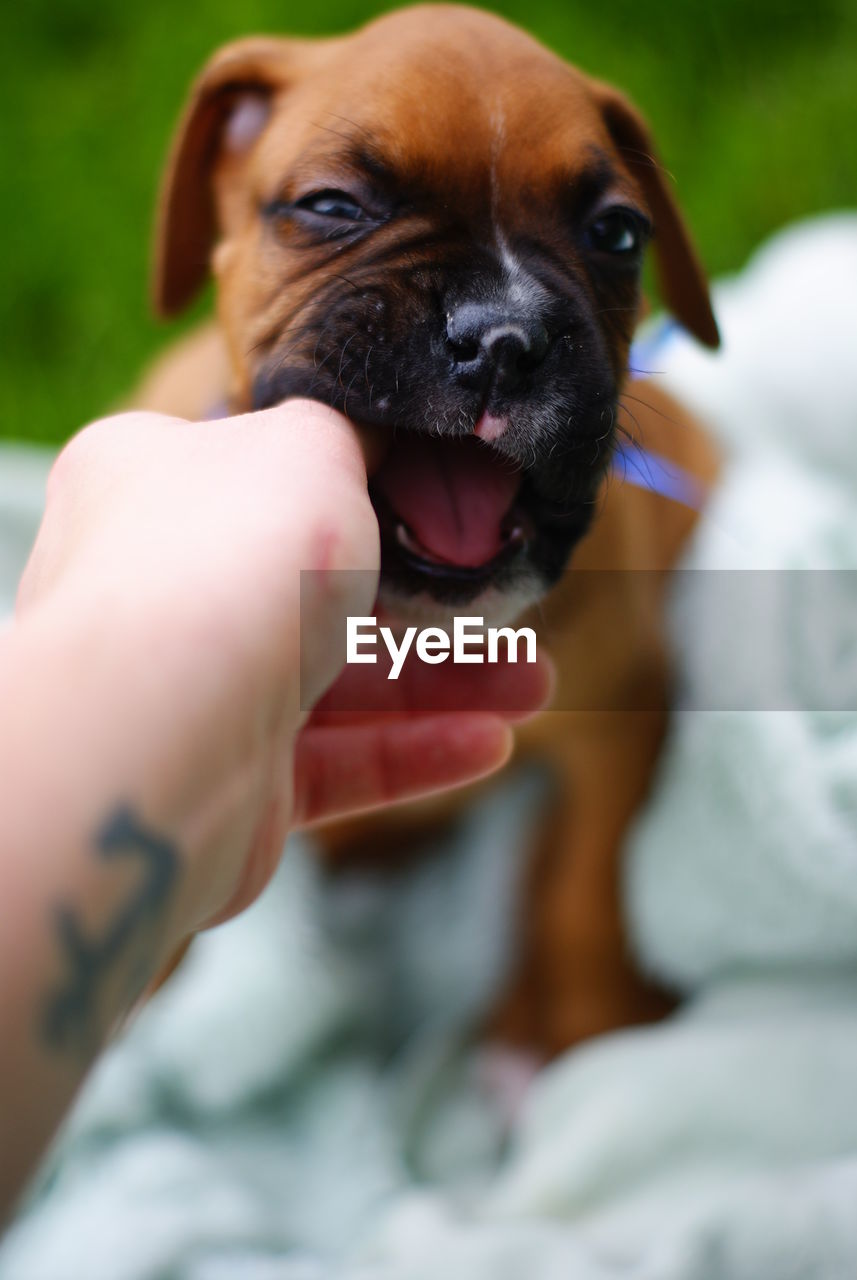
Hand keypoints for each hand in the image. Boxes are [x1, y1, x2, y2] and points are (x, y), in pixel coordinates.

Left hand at [16, 401, 550, 932]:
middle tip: (507, 609)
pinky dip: (411, 752)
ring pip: (338, 685)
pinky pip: (334, 765)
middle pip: (316, 590)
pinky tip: (489, 744)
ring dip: (442, 686)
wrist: (163, 725)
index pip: (259, 476)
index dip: (351, 484)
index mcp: (154, 483)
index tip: (432, 500)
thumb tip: (375, 430)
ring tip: (534, 687)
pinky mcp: (227, 784)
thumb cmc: (230, 557)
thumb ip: (350, 433)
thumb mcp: (308, 445)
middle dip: (428, 602)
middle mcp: (163, 586)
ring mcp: (193, 690)